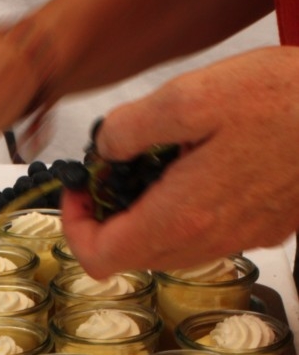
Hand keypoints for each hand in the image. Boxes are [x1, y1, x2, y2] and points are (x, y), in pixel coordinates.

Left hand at [61, 46, 298, 276]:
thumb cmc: (285, 103)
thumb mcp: (193, 96)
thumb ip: (133, 127)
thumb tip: (105, 149)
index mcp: (179, 216)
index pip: (101, 258)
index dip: (76, 229)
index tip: (79, 192)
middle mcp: (204, 241)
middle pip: (130, 256)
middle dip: (108, 218)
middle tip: (112, 172)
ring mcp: (232, 240)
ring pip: (164, 250)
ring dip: (144, 215)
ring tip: (154, 165)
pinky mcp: (254, 231)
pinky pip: (199, 238)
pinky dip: (179, 214)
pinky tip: (194, 170)